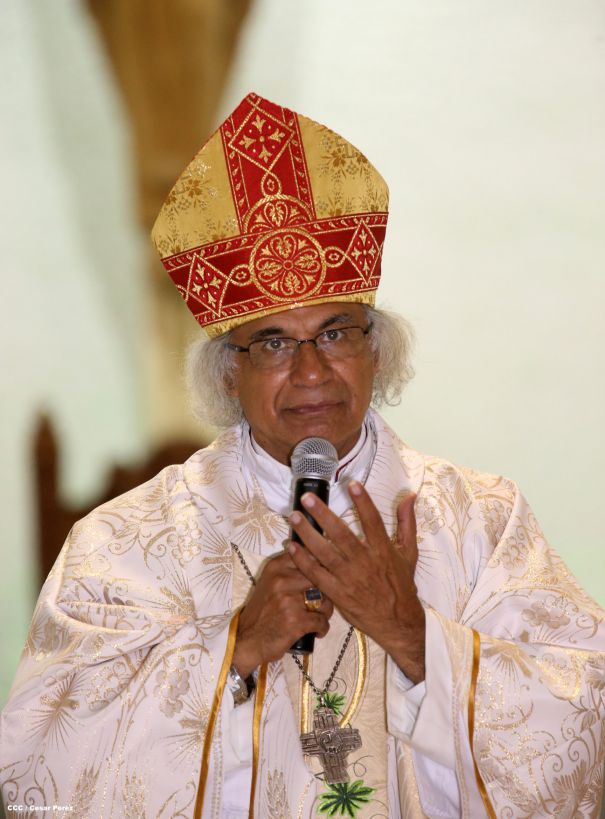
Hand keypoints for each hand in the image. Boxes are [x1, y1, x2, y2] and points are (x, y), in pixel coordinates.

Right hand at [232, 552, 333, 678]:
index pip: (309, 557)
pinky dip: (322, 628)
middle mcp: (282, 580)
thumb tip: (316, 559)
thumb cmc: (261, 612)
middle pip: (320, 580)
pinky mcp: (297, 620)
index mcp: (276, 567)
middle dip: (324, 594)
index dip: (319, 569)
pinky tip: (316, 631)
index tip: (320, 579)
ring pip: (325, 601)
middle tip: (318, 605)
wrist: (247, 640)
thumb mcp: (269, 583)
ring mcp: (290, 600)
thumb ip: (289, 569)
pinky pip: (322, 621)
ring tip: (317, 617)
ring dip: (325, 612)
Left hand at [288, 482, 424, 682]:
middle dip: (323, 514)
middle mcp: (365, 562)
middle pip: (341, 534)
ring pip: (325, 553)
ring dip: (307, 534)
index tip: (351, 484)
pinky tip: (291, 547)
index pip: (373, 521)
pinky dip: (303, 561)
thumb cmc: (402, 584)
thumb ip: (407, 522)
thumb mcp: (409, 552)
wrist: (398, 622)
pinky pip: (316, 575)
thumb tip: (409, 496)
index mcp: (383, 550)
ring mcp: (349, 578)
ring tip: (294, 517)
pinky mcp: (337, 593)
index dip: (363, 502)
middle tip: (307, 498)